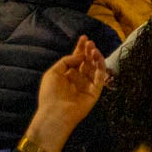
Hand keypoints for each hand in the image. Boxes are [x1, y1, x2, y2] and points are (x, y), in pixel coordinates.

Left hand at [26, 36, 110, 151]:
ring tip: (93, 48)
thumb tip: (80, 56)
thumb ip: (66, 61)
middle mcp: (78, 79)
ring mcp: (87, 85)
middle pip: (86, 62)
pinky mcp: (95, 92)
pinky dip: (101, 66)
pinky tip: (97, 57)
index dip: (80, 49)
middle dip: (88, 51)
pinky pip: (100, 77)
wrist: (55, 113)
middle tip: (90, 42)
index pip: (76, 60)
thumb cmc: (50, 94)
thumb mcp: (53, 73)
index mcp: (67, 76)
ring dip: (95, 57)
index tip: (84, 38)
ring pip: (94, 68)